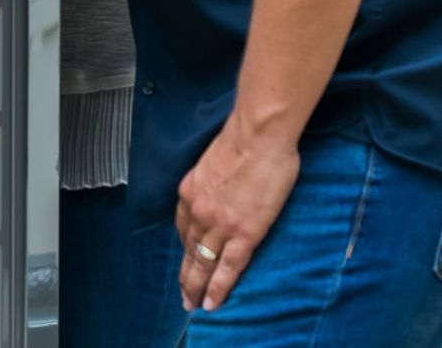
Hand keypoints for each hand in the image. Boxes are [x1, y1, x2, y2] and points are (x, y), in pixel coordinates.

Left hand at [175, 120, 300, 312]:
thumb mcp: (212, 163)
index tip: (188, 261)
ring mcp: (218, 225)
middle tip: (184, 298)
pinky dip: (218, 288)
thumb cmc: (243, 142)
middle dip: (185, 276)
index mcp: (190, 192)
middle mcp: (197, 211)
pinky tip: (212, 303)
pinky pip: (227, 268)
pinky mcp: (242, 233)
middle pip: (189, 251)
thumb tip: (219, 192)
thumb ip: (210, 182)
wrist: (258, 136)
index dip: (186, 248)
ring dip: (197, 287)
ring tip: (194, 306)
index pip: (183, 228)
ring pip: (204, 263)